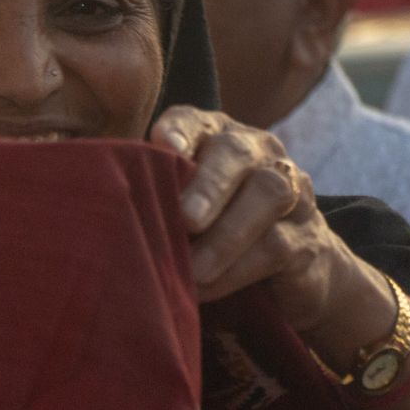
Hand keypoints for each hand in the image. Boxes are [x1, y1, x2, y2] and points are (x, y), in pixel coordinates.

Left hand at [149, 106, 369, 338]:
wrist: (296, 271)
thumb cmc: (215, 233)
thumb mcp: (184, 210)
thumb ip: (153, 199)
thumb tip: (103, 214)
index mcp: (216, 137)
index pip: (195, 122)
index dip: (180, 130)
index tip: (164, 144)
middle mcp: (257, 152)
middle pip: (237, 152)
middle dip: (209, 184)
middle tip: (186, 219)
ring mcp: (291, 190)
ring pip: (267, 195)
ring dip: (226, 235)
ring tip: (194, 270)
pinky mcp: (307, 236)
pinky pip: (277, 245)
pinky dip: (238, 270)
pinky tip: (210, 287)